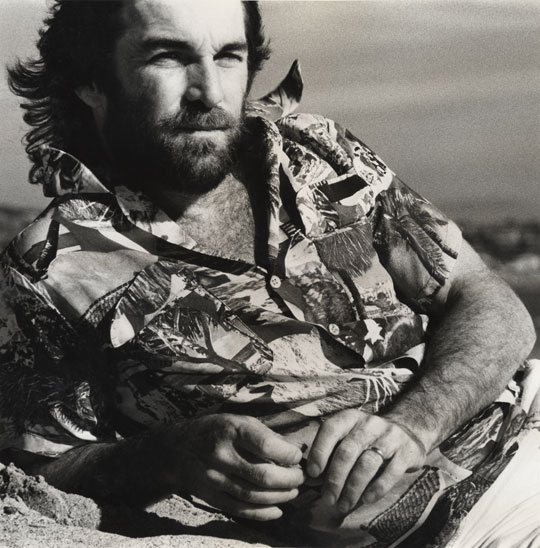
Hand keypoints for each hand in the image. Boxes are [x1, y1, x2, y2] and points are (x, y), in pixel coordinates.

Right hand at [162, 414, 304, 520]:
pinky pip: (241, 510)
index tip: (296, 456)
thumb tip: (293, 449)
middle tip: (299, 477)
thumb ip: (264, 434)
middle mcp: (222, 455)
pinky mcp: (211, 497)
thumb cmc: (214, 431)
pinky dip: (263, 514)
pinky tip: (278, 509)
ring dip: (280, 497)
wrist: (176, 449)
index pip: (266, 445)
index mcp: (231, 430)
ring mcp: (215, 479)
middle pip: (263, 475)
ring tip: (292, 491)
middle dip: (289, 479)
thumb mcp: (237, 421)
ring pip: (254, 496)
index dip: (288, 454)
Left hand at [306, 409, 426, 514]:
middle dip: (335, 478)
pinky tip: (366, 500)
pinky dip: (377, 488)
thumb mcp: (349, 437)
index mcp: (350, 418)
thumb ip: (331, 453)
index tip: (313, 474)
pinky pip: (390, 472)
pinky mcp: (407, 452)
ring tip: (343, 505)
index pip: (331, 429)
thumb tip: (312, 479)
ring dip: (352, 488)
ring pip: (367, 464)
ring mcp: (390, 436)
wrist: (408, 433)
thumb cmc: (368, 440)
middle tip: (328, 499)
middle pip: (347, 451)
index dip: (320, 451)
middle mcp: (369, 423)